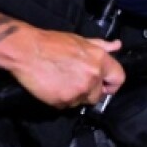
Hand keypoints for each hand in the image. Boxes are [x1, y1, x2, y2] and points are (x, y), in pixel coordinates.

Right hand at [9, 31, 124, 108]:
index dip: (111, 83)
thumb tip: (117, 46)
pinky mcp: (63, 101)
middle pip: (98, 95)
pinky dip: (62, 99)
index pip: (118, 79)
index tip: (104, 85)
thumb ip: (101, 46)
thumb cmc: (52, 43)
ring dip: (75, 95)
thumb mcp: (80, 40)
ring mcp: (78, 91)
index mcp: (99, 60)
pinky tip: (54, 86)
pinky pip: (67, 106)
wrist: (27, 51)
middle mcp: (92, 77)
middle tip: (75, 80)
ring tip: (62, 81)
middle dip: (89, 91)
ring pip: (82, 101)